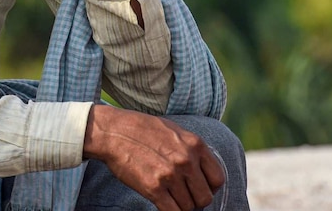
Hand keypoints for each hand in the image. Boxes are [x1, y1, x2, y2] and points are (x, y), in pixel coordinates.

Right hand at [83, 105, 225, 210]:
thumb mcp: (174, 130)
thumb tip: (202, 171)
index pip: (217, 179)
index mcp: (195, 144)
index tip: (198, 188)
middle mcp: (186, 160)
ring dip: (181, 206)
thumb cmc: (141, 129)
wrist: (113, 131)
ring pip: (189, 207)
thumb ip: (191, 149)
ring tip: (170, 197)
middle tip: (183, 196)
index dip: (209, 187)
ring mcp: (170, 175)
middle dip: (196, 200)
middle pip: (205, 197)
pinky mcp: (154, 188)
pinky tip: (163, 203)